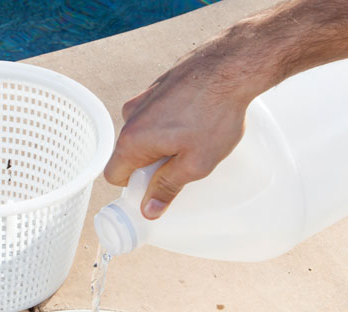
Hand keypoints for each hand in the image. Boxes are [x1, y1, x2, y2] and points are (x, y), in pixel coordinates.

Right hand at [103, 30, 271, 218]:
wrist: (233, 65)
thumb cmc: (215, 113)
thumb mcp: (195, 164)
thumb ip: (167, 188)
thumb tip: (149, 210)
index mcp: (132, 140)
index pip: (114, 176)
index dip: (135, 187)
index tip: (158, 187)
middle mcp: (131, 117)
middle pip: (130, 154)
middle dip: (153, 164)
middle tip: (186, 162)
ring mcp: (144, 98)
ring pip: (145, 133)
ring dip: (164, 142)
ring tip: (197, 138)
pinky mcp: (159, 86)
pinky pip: (157, 114)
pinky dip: (172, 122)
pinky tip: (199, 118)